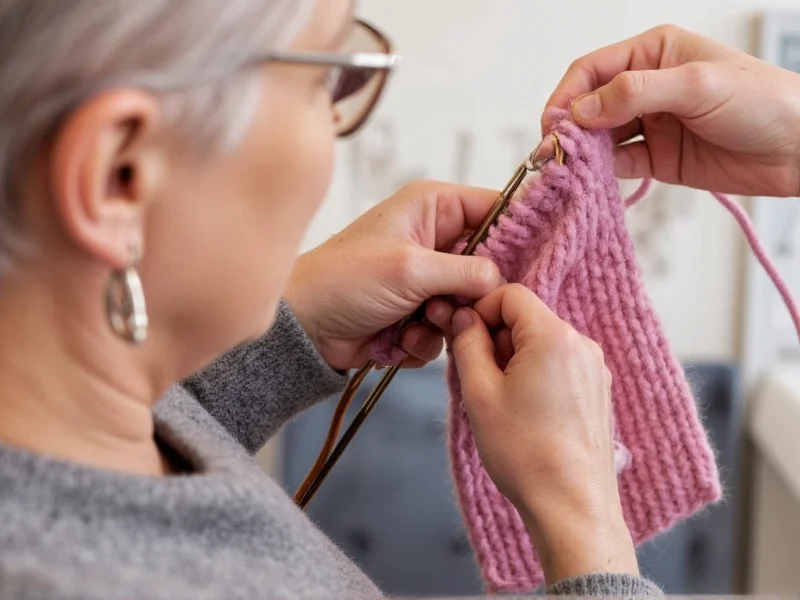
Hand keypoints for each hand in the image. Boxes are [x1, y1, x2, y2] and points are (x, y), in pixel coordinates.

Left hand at [285, 181, 503, 370]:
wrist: (303, 327)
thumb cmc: (346, 280)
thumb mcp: (411, 268)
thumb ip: (467, 271)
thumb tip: (502, 281)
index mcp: (432, 207)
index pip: (495, 208)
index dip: (517, 234)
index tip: (535, 263)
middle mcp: (434, 239)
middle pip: (487, 264)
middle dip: (474, 293)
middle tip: (453, 306)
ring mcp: (426, 279)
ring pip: (468, 304)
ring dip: (446, 321)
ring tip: (417, 322)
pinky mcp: (417, 313)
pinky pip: (446, 330)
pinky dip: (426, 340)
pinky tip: (398, 339)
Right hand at [449, 284, 636, 583]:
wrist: (571, 505)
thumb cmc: (524, 452)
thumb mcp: (479, 393)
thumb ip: (467, 344)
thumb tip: (462, 317)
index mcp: (553, 336)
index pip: (510, 294)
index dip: (480, 311)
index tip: (463, 340)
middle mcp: (581, 344)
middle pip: (527, 318)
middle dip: (496, 338)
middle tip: (477, 377)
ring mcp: (594, 368)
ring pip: (541, 342)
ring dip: (513, 358)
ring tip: (500, 401)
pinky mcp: (598, 390)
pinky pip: (559, 364)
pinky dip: (535, 374)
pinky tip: (523, 411)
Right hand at [545, 25, 799, 196]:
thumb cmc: (762, 101)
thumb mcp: (696, 85)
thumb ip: (635, 93)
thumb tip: (581, 110)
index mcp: (652, 54)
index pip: (592, 71)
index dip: (566, 96)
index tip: (553, 125)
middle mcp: (645, 87)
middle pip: (589, 105)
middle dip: (569, 128)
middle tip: (553, 154)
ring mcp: (650, 124)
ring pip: (600, 137)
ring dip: (582, 153)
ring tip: (568, 171)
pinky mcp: (658, 158)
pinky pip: (620, 164)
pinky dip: (602, 173)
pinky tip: (593, 181)